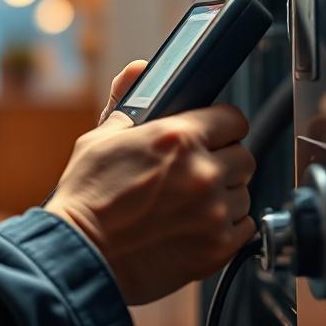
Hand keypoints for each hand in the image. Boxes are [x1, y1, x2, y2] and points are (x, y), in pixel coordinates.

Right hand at [46, 62, 256, 304]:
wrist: (81, 254)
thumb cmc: (87, 197)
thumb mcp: (100, 138)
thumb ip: (128, 100)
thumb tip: (138, 70)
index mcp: (177, 137)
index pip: (233, 119)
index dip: (221, 126)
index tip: (212, 135)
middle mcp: (202, 172)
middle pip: (244, 157)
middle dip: (224, 161)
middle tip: (197, 171)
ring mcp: (213, 212)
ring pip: (243, 193)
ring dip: (223, 195)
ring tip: (190, 203)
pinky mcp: (217, 247)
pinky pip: (243, 228)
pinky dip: (225, 227)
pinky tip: (195, 226)